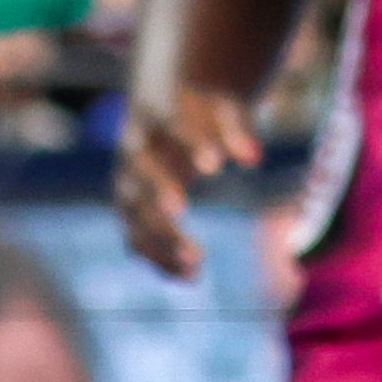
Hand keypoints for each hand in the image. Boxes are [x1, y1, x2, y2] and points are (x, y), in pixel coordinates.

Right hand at [114, 84, 262, 281]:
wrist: (164, 107)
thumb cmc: (200, 105)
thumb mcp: (221, 105)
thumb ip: (236, 129)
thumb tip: (254, 159)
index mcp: (153, 109)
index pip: (169, 123)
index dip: (190, 143)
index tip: (216, 166)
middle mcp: (132, 147)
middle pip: (140, 170)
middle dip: (157, 188)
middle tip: (179, 209)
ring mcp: (127, 180)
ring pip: (134, 212)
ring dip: (159, 238)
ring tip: (196, 262)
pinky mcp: (131, 208)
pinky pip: (137, 237)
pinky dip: (159, 258)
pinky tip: (191, 276)